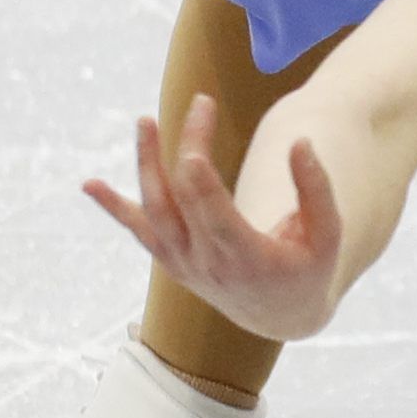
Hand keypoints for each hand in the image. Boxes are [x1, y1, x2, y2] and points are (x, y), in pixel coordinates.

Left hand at [80, 93, 348, 341]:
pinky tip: (89, 184)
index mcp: (248, 258)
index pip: (215, 217)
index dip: (201, 183)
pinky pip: (139, 230)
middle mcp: (208, 263)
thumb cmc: (308, 268)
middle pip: (185, 198)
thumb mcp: (328, 234)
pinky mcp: (172, 260)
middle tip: (202, 102)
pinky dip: (114, 207)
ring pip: (154, 212)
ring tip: (145, 121)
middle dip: (190, 145)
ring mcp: (184, 263)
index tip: (194, 148)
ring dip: (146, 165)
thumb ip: (316, 189)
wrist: (279, 315)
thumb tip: (300, 142)